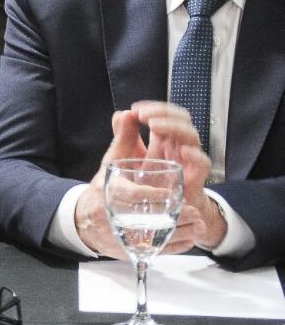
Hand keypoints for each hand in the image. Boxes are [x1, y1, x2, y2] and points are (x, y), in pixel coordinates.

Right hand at [76, 106, 210, 258]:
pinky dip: (174, 246)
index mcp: (110, 193)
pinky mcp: (132, 249)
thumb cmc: (105, 188)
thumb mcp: (112, 162)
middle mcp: (115, 215)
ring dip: (178, 234)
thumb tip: (127, 113)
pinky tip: (189, 240)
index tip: (169, 194)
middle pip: (145, 219)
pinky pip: (155, 251)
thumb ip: (122, 139)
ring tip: (197, 226)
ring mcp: (124, 235)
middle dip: (171, 218)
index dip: (151, 195)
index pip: (130, 195)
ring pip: (154, 238)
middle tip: (193, 212)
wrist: (88, 220)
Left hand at [134, 99, 226, 250]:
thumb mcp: (129, 158)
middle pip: (181, 121)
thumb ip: (125, 137)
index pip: (166, 116)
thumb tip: (120, 114)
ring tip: (154, 125)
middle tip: (142, 115)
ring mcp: (187, 162)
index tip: (136, 109)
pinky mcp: (194, 180)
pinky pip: (203, 165)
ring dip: (175, 128)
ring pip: (192, 137)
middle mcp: (177, 147)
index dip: (154, 108)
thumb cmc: (147, 184)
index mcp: (163, 140)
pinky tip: (183, 150)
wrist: (160, 215)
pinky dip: (196, 156)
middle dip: (163, 114)